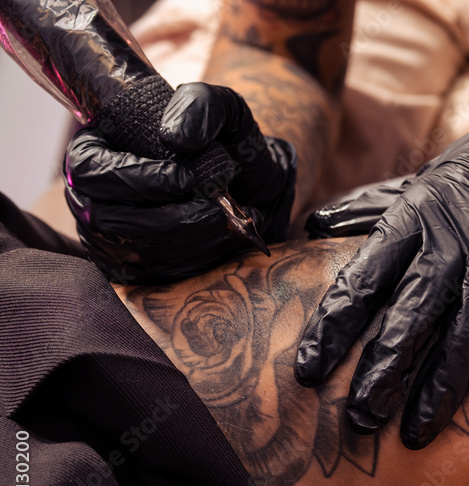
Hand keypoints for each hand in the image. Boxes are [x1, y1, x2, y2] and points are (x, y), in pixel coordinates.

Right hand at [66, 82, 296, 283]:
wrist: (255, 186)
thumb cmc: (227, 143)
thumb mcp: (222, 110)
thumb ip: (200, 106)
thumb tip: (174, 139)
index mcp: (96, 150)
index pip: (91, 169)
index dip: (134, 178)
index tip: (185, 180)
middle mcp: (92, 196)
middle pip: (108, 218)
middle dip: (167, 217)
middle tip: (214, 209)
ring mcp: (109, 236)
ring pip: (134, 249)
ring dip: (187, 239)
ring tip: (226, 221)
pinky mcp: (134, 267)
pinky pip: (155, 274)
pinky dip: (196, 258)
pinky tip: (224, 239)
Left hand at [296, 69, 468, 448]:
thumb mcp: (425, 180)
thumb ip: (371, 207)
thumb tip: (313, 225)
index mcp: (418, 215)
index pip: (365, 278)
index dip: (334, 328)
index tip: (308, 371)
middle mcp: (460, 236)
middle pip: (412, 313)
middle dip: (383, 370)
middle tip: (360, 418)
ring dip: (442, 387)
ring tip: (417, 433)